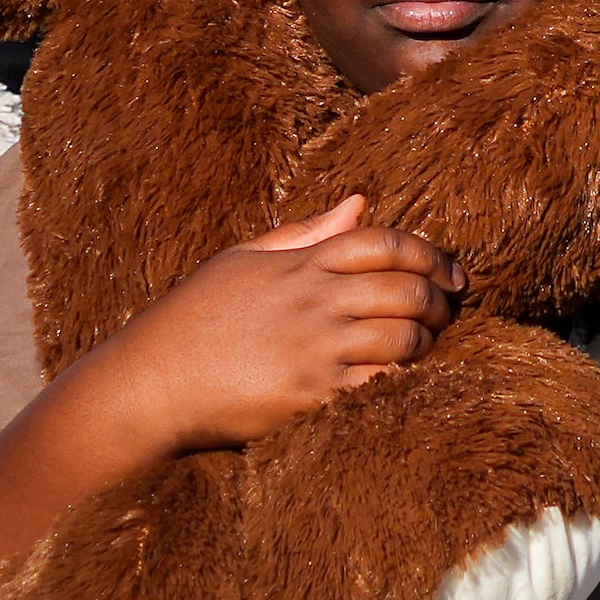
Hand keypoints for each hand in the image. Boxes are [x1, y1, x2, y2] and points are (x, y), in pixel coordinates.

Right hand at [77, 197, 463, 456]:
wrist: (149, 383)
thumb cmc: (192, 320)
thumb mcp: (242, 261)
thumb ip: (304, 234)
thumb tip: (359, 202)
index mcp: (298, 265)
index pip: (383, 242)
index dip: (427, 253)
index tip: (449, 270)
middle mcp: (312, 302)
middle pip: (403, 288)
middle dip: (439, 299)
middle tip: (448, 310)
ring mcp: (314, 350)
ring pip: (402, 337)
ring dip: (427, 341)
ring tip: (429, 345)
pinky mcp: (311, 397)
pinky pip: (380, 385)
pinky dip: (404, 381)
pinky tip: (411, 382)